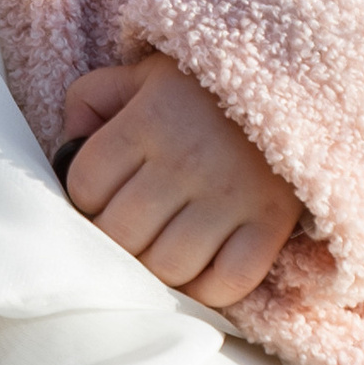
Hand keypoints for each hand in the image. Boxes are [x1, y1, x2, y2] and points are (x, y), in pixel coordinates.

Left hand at [56, 54, 301, 310]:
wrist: (298, 80)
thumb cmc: (205, 88)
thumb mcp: (143, 75)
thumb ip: (91, 101)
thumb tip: (65, 149)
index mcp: (149, 119)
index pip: (84, 185)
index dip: (84, 199)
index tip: (101, 196)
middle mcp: (186, 160)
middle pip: (121, 234)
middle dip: (114, 240)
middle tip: (128, 232)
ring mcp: (231, 196)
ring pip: (167, 266)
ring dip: (155, 268)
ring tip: (160, 249)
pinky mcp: (270, 223)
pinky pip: (226, 283)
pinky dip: (207, 290)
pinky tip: (199, 268)